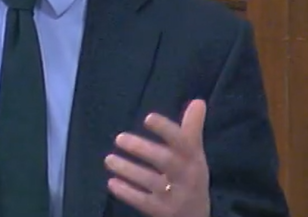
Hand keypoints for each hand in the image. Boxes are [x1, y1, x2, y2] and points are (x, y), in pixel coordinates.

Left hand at [104, 99, 209, 216]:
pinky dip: (126, 192)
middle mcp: (186, 177)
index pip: (183, 142)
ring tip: (109, 159)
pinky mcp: (161, 211)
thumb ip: (191, 129)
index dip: (166, 129)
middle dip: (142, 149)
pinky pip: (142, 202)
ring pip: (150, 181)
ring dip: (128, 169)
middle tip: (119, 138)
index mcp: (193, 159)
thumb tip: (198, 101)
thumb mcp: (194, 155)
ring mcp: (174, 196)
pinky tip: (112, 182)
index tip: (148, 118)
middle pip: (166, 161)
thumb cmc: (191, 178)